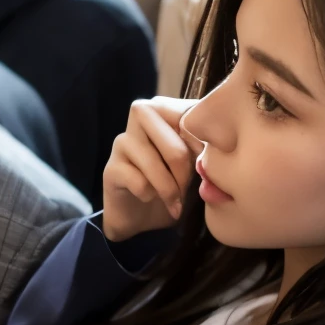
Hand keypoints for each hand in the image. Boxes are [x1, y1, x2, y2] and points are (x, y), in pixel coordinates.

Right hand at [103, 97, 200, 241]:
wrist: (142, 216)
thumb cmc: (174, 182)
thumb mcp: (197, 162)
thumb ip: (204, 147)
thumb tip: (214, 151)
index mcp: (166, 109)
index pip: (191, 113)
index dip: (205, 142)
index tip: (209, 166)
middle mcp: (141, 116)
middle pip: (174, 135)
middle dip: (186, 167)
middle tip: (187, 186)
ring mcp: (123, 141)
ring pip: (155, 160)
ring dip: (169, 187)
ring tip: (174, 201)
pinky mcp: (111, 168)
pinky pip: (139, 181)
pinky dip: (150, 195)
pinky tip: (150, 199)